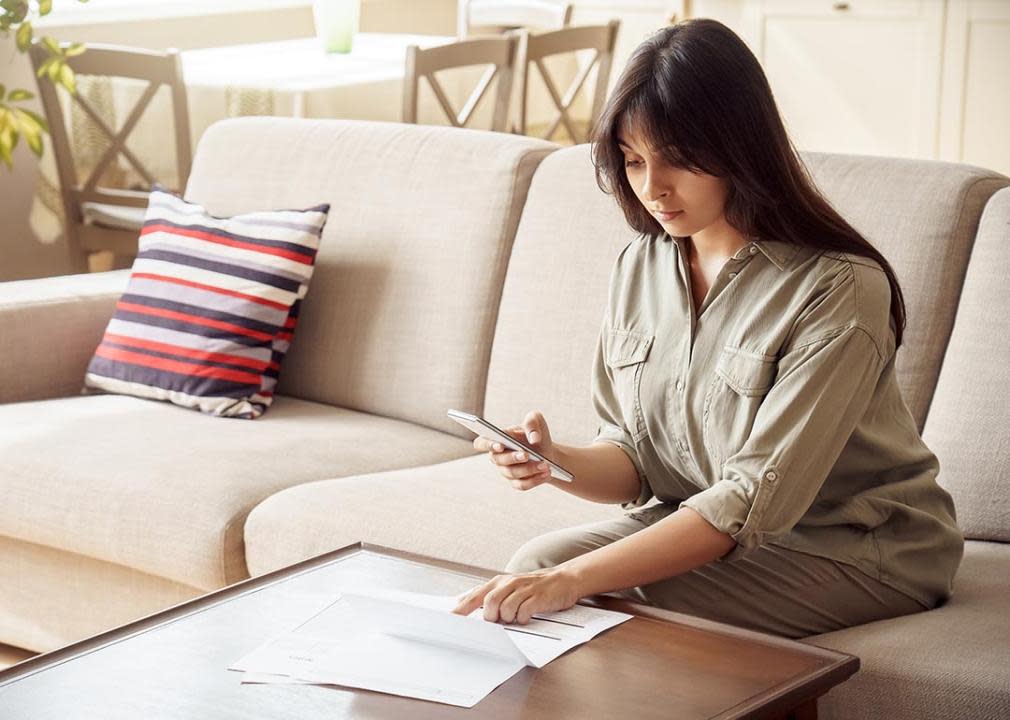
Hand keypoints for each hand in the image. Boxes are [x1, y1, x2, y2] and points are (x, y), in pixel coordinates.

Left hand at [451, 566, 582, 623]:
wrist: (563, 579)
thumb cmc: (533, 587)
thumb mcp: (510, 588)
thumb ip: (490, 596)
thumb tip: (465, 605)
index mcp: (499, 582)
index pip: (475, 595)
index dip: (462, 609)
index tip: (450, 620)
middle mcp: (510, 583)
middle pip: (490, 602)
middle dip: (492, 616)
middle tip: (499, 619)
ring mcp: (525, 589)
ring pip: (506, 608)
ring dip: (509, 618)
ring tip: (517, 615)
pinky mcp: (538, 597)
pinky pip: (524, 612)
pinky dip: (523, 618)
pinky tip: (527, 615)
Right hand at [472, 410, 555, 490]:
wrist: (547, 450)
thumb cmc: (535, 433)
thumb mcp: (536, 421)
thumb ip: (532, 422)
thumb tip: (534, 438)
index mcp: (497, 439)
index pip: (481, 443)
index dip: (488, 445)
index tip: (500, 445)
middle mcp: (498, 457)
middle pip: (498, 460)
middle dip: (513, 457)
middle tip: (527, 454)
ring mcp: (506, 471)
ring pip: (512, 473)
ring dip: (529, 469)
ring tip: (545, 464)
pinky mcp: (516, 482)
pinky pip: (522, 485)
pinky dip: (535, 479)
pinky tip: (547, 473)